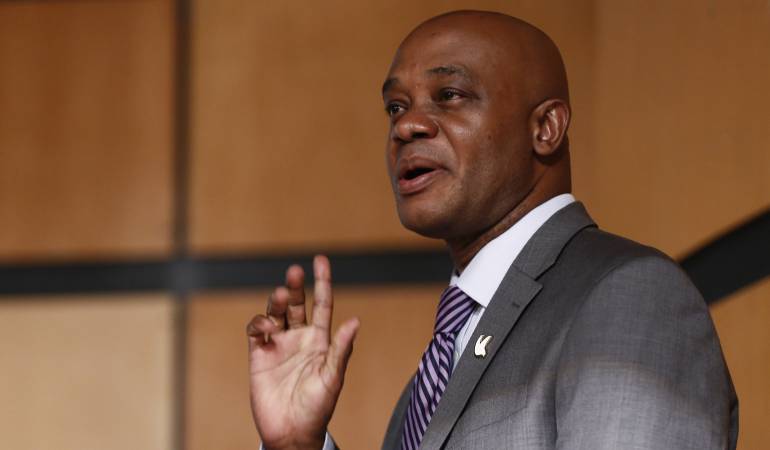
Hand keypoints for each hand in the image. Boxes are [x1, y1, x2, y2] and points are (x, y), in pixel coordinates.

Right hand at [247, 255, 359, 449]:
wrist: (291, 432)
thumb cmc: (318, 408)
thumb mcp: (333, 377)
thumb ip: (341, 349)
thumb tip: (355, 322)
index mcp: (321, 341)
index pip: (322, 305)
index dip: (322, 282)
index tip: (320, 260)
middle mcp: (300, 339)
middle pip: (297, 304)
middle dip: (295, 286)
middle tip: (294, 272)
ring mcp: (279, 345)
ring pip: (276, 313)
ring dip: (277, 301)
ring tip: (281, 297)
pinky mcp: (259, 355)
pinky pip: (257, 331)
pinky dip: (259, 323)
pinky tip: (265, 326)